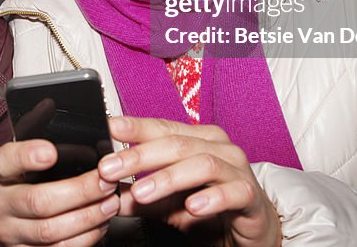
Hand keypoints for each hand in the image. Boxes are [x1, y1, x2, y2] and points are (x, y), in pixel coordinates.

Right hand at [0, 139, 119, 245]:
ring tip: (111, 201)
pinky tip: (101, 223)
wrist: (11, 218)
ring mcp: (11, 232)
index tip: (51, 151)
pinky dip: (85, 238)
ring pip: (51, 230)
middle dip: (79, 191)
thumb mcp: (26, 152)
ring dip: (88, 216)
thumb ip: (38, 130)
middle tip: (106, 180)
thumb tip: (49, 103)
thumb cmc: (25, 178)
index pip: (7, 160)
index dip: (28, 156)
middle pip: (38, 201)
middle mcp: (0, 204)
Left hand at [98, 117, 280, 246]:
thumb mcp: (167, 203)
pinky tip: (192, 207)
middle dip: (139, 156)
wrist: (251, 230)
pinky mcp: (250, 194)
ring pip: (201, 164)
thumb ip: (140, 196)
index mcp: (197, 139)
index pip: (162, 128)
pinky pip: (232, 192)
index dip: (135, 127)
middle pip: (176, 143)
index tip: (108, 128)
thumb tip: (106, 192)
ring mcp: (236, 168)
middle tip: (111, 168)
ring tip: (141, 193)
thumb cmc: (210, 208)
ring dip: (168, 178)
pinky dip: (211, 198)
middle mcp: (218, 147)